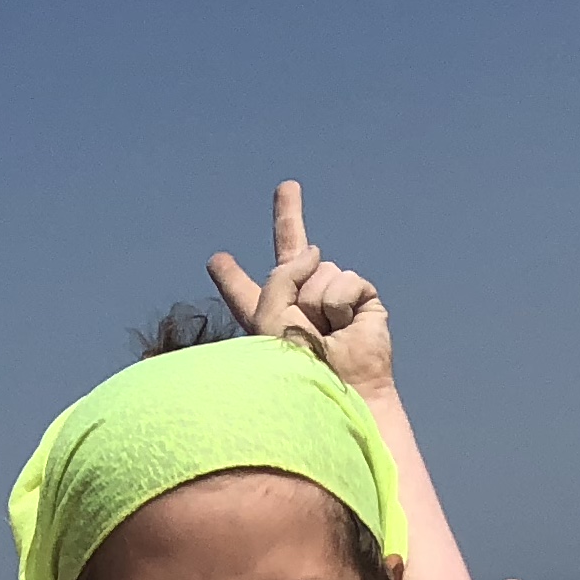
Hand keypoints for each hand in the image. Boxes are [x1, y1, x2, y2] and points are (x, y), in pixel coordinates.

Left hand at [207, 179, 392, 399]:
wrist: (338, 392)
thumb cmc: (293, 368)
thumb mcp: (269, 320)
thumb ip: (281, 276)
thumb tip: (316, 251)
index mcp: (266, 320)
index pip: (245, 292)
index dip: (232, 277)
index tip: (217, 259)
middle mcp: (299, 305)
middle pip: (292, 254)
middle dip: (289, 218)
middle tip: (286, 187)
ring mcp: (332, 300)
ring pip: (318, 269)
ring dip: (315, 299)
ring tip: (323, 332)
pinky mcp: (361, 299)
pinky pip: (344, 279)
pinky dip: (339, 301)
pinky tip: (344, 327)